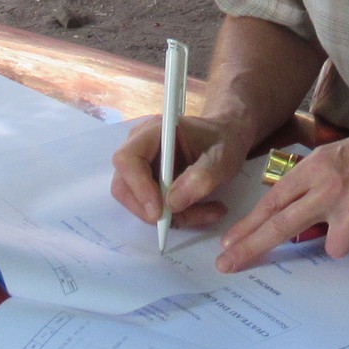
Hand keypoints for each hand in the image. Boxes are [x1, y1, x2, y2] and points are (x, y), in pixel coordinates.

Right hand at [109, 114, 249, 230]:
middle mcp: (139, 146)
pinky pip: (149, 207)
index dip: (138, 187)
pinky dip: (173, 216)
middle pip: (124, 186)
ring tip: (206, 212)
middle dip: (152, 210)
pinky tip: (201, 211)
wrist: (225, 139)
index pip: (127, 159)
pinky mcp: (146, 183)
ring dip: (168, 217)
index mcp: (153, 131)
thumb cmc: (223, 141)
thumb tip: (172, 203)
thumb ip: (202, 176)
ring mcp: (140, 165)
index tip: (160, 210)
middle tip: (189, 217)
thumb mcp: (222, 157)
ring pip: (136, 202)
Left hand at [216, 101, 348, 272]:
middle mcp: (329, 186)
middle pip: (282, 225)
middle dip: (252, 248)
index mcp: (315, 168)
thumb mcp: (335, 157)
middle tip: (228, 264)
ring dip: (345, 239)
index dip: (248, 225)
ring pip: (332, 247)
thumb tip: (290, 216)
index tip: (228, 244)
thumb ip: (312, 184)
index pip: (273, 201)